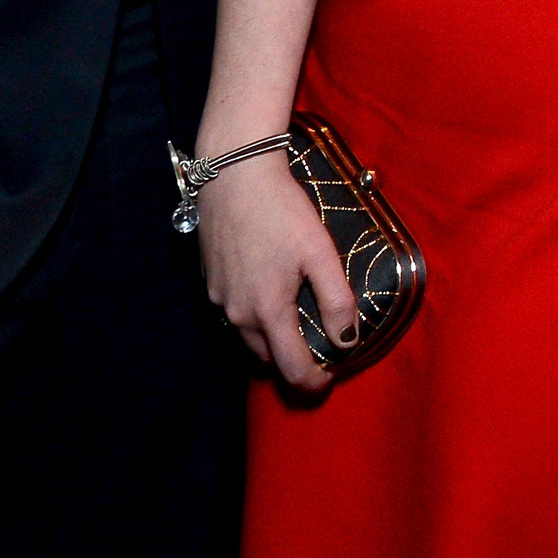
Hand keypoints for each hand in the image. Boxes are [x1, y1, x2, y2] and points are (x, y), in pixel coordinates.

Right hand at [195, 148, 356, 393]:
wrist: (234, 175)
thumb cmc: (281, 211)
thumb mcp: (320, 252)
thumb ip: (336, 299)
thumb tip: (347, 340)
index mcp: (267, 311)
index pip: (291, 369)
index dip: (313, 382)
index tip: (329, 378)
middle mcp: (237, 314)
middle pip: (267, 358)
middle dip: (292, 361)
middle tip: (317, 347)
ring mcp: (218, 298)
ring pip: (247, 337)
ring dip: (271, 340)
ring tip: (295, 321)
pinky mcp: (210, 281)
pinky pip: (233, 315)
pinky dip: (253, 317)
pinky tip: (268, 292)